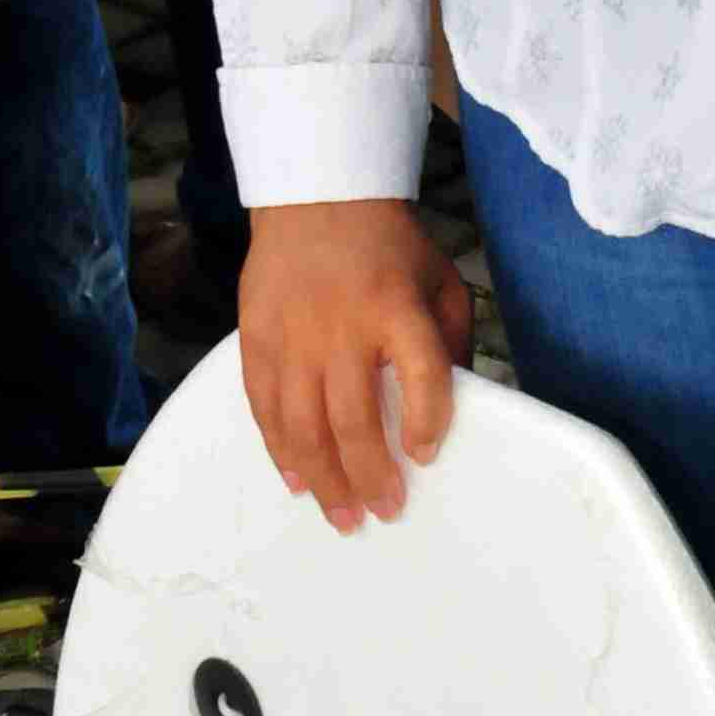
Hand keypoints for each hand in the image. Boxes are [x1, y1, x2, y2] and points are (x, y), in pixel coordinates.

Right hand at [238, 197, 475, 533]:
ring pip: (303, 425)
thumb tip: (456, 407)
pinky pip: (265, 407)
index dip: (427, 419)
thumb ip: (448, 341)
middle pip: (353, 417)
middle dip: (371, 475)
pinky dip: (280, 450)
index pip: (420, 371)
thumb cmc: (391, 249)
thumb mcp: (440, 281)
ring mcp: (294, 335)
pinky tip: (297, 480)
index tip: (426, 454)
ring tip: (343, 516)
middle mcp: (342, 325)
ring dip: (324, 479)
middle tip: (386, 511)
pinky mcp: (257, 339)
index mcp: (397, 307)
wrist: (319, 199)